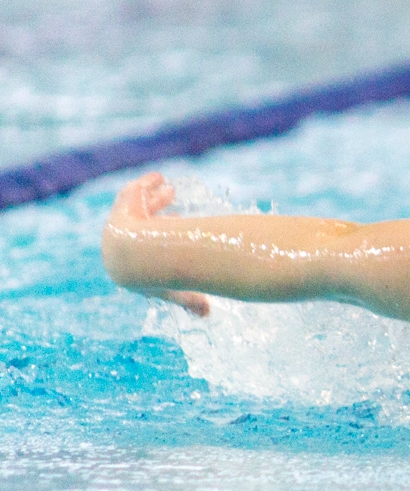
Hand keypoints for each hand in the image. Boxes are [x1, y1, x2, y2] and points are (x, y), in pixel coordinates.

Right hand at [107, 173, 209, 316]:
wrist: (136, 261)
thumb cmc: (158, 277)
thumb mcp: (177, 290)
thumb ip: (189, 299)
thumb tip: (207, 314)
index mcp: (134, 260)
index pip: (148, 242)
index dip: (162, 232)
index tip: (177, 221)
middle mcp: (125, 241)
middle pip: (142, 221)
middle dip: (157, 209)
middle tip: (173, 196)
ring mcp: (120, 224)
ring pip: (137, 206)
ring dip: (152, 196)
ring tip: (168, 186)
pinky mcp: (121, 207)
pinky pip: (131, 192)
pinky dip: (145, 185)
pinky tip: (157, 177)